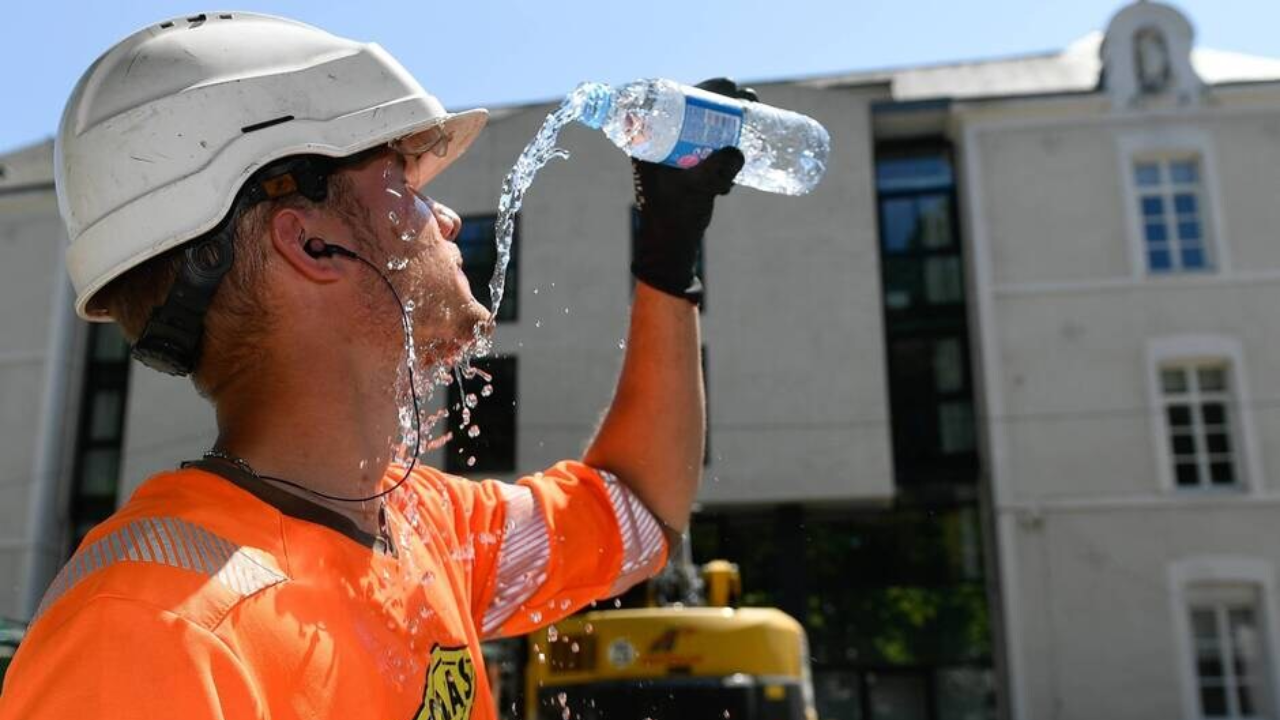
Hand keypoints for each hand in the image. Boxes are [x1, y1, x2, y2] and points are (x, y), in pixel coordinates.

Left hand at [630, 78, 754, 304]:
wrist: (672, 244)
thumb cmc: (674, 218)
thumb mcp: (695, 191)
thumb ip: (715, 171)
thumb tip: (737, 151)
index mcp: (647, 140)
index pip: (674, 100)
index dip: (705, 89)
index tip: (730, 87)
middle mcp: (659, 141)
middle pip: (693, 108)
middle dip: (724, 101)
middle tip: (749, 100)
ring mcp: (675, 153)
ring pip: (704, 125)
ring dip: (729, 119)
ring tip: (753, 115)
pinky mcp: (688, 164)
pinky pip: (709, 143)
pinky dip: (727, 141)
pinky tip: (741, 149)